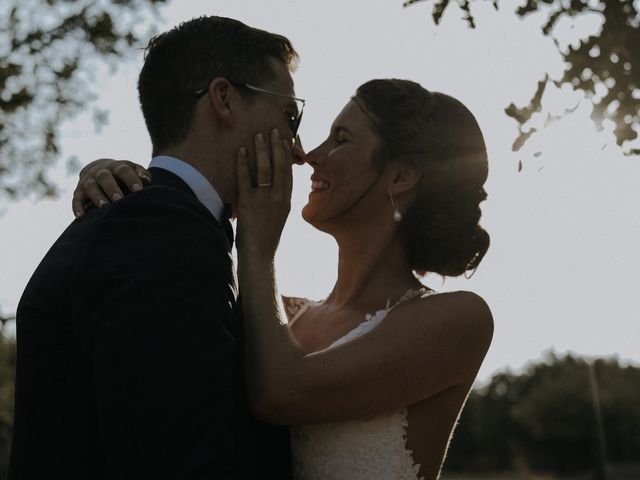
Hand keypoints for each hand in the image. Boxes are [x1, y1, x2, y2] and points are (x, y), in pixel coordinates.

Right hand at [72, 159, 150, 217]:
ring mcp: (88, 180)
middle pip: (104, 177)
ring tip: (104, 207)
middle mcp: (101, 172)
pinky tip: (81, 217)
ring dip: (97, 196)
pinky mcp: (79, 191)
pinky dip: (77, 207)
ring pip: (90, 187)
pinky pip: (76, 199)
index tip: (139, 190)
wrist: (100, 168)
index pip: (124, 170)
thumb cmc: (123, 174)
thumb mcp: (133, 170)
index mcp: (117, 167)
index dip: (131, 179)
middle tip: (119, 199)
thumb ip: (142, 174)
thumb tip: (147, 180)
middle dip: (111, 188)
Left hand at [236, 129, 292, 260]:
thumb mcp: (277, 218)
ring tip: (258, 136)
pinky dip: (243, 163)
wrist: (260, 257)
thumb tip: (272, 189)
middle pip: (280, 166)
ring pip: (265, 169)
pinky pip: (245, 179)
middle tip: (273, 131)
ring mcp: (264, 201)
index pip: (289, 172)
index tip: (286, 140)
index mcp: (287, 201)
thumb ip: (276, 202)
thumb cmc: (266, 239)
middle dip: (277, 146)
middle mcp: (278, 198)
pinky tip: (241, 151)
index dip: (288, 155)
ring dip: (261, 150)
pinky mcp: (249, 204)